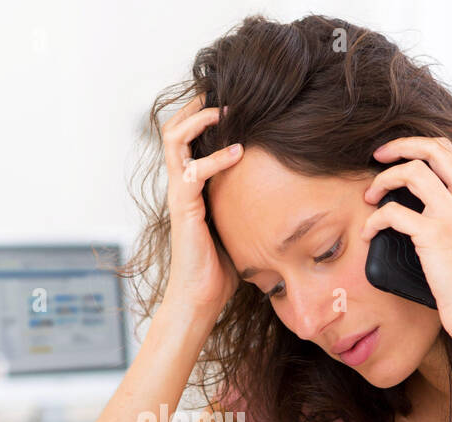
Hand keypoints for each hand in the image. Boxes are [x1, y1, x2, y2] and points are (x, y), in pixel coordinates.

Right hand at [160, 94, 243, 330]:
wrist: (200, 298)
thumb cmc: (219, 267)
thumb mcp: (237, 225)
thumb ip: (245, 202)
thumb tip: (280, 191)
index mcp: (189, 186)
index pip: (185, 137)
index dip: (201, 115)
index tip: (230, 101)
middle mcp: (179, 185)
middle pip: (171, 129)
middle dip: (195, 106)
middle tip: (222, 94)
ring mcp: (178, 195)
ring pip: (173, 140)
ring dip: (199, 121)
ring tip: (225, 111)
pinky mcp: (183, 209)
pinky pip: (193, 172)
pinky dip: (215, 158)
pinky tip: (238, 152)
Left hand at [359, 136, 451, 350]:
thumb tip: (431, 210)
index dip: (424, 146)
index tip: (402, 154)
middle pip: (436, 148)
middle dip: (401, 145)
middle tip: (379, 156)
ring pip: (412, 171)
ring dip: (383, 179)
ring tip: (370, 196)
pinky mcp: (435, 235)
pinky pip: (393, 212)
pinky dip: (374, 219)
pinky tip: (368, 232)